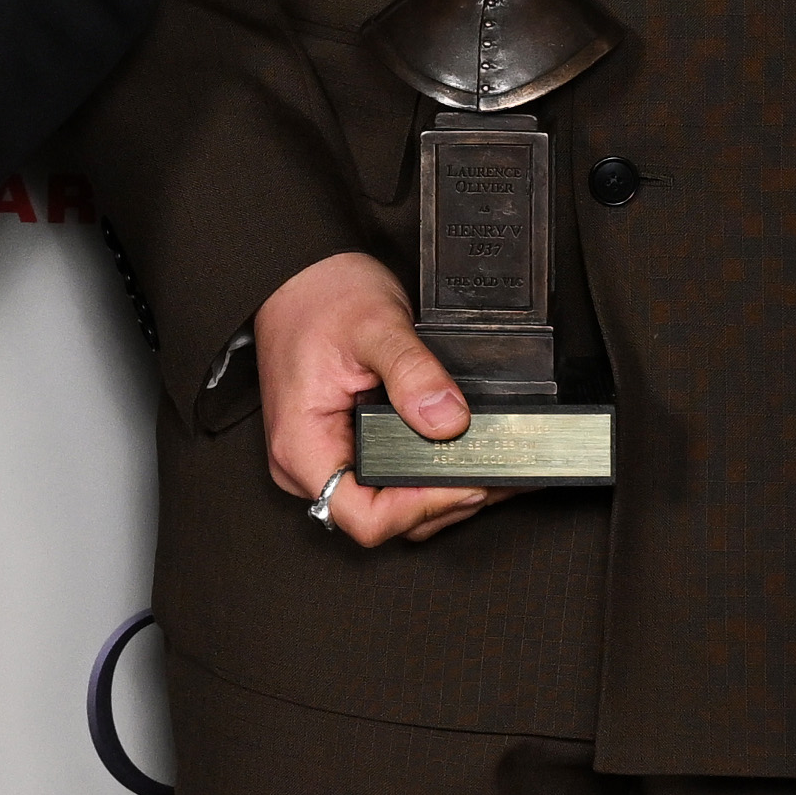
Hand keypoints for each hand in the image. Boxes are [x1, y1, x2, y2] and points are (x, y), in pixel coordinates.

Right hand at [254, 251, 492, 545]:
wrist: (299, 274)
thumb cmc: (320, 296)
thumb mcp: (373, 325)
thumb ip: (413, 372)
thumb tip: (449, 419)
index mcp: (302, 447)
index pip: (366, 516)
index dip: (422, 507)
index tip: (467, 482)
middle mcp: (308, 465)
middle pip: (383, 519)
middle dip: (444, 503)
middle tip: (496, 475)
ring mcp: (325, 459)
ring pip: (390, 507)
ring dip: (441, 494)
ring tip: (489, 469)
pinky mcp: (343, 448)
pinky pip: (387, 482)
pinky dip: (428, 476)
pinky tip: (460, 458)